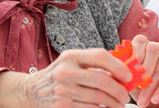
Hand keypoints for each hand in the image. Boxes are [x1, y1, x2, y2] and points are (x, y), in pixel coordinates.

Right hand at [0, 48, 131, 107]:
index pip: (100, 56)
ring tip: (118, 104)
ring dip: (113, 104)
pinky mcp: (61, 106)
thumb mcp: (72, 63)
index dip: (118, 66)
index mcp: (71, 56)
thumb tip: (124, 71)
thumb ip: (94, 65)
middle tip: (125, 95)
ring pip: (98, 98)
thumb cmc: (59, 75)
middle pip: (101, 80)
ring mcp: (62, 90)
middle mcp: (66, 71)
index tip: (128, 75)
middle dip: (119, 89)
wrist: (31, 91)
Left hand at [129, 34, 158, 106]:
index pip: (141, 40)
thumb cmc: (142, 87)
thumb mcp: (130, 80)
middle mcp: (158, 49)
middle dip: (145, 67)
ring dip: (151, 86)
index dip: (136, 52)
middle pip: (154, 48)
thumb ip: (123, 72)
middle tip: (138, 85)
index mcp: (144, 48)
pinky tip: (155, 99)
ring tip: (142, 101)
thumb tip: (114, 71)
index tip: (131, 69)